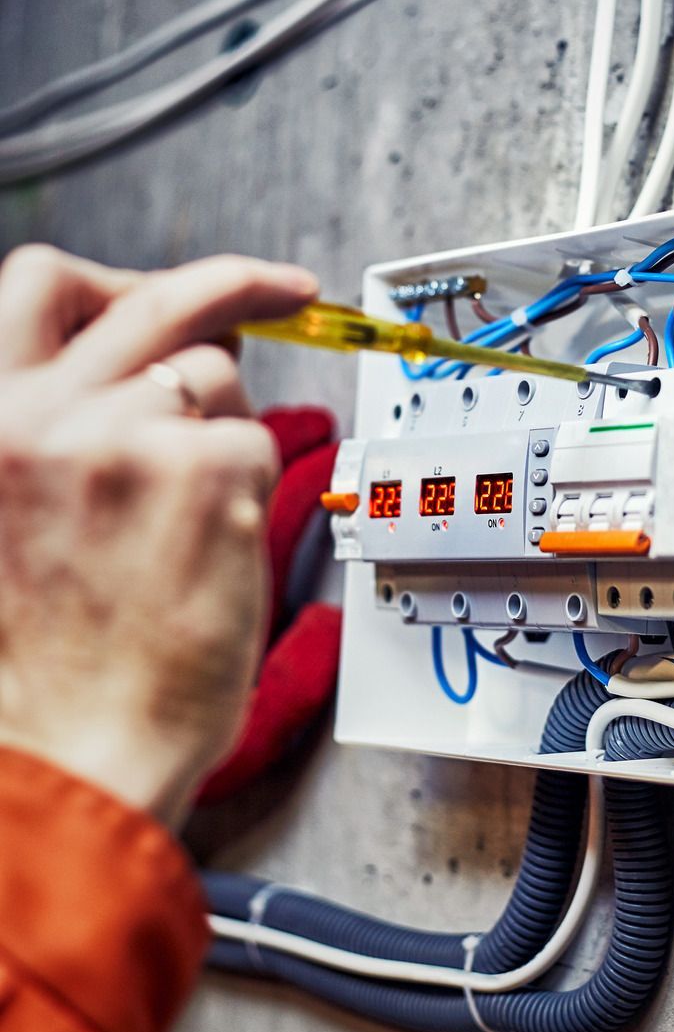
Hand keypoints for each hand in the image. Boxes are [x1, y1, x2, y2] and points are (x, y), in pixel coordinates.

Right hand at [0, 245, 318, 827]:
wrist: (73, 753)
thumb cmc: (49, 659)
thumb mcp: (9, 512)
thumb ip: (58, 428)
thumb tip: (151, 361)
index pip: (44, 284)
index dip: (118, 277)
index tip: (169, 286)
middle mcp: (44, 413)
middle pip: (157, 298)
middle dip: (233, 280)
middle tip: (287, 290)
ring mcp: (125, 437)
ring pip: (217, 376)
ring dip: (227, 430)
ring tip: (196, 518)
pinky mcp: (205, 471)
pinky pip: (258, 442)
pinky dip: (251, 488)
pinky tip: (213, 550)